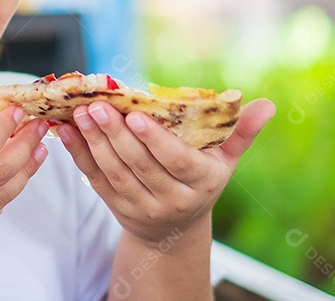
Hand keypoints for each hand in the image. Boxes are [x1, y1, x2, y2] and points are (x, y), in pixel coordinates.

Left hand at [57, 98, 274, 246]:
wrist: (175, 230)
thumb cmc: (202, 180)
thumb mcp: (225, 160)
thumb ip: (241, 131)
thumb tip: (267, 105)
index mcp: (200, 183)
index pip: (176, 162)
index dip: (155, 141)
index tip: (136, 115)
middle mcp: (171, 199)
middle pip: (139, 166)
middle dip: (116, 134)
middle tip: (97, 104)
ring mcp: (141, 207)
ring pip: (114, 173)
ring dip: (94, 142)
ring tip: (81, 113)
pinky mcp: (116, 207)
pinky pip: (95, 180)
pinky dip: (79, 155)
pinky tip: (66, 130)